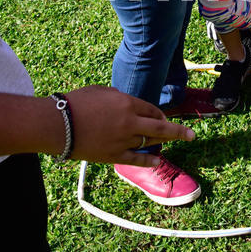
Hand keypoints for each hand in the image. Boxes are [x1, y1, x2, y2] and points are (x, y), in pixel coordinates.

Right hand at [65, 86, 194, 165]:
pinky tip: (159, 160)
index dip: (159, 114)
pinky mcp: (113, 155)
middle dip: (178, 131)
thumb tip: (126, 103)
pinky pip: (137, 159)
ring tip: (175, 143)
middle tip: (192, 134)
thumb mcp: (102, 91)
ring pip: (150, 142)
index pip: (152, 109)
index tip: (162, 117)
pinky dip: (149, 160)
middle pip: (160, 127)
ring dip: (163, 142)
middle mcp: (130, 122)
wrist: (58, 125)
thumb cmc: (77, 103)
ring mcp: (123, 140)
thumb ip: (119, 98)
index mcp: (127, 103)